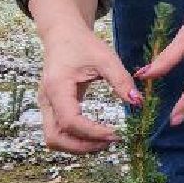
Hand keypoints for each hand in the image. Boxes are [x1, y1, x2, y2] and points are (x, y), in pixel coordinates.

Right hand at [27, 0, 139, 153]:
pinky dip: (75, 140)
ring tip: (105, 141)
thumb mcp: (106, 58)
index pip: (70, 121)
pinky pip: (58, 132)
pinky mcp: (51, 109)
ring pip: (54, 139)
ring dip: (78, 146)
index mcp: (57, 87)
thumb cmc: (83, 45)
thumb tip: (138, 103)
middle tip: (111, 142)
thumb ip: (121, 80)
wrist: (63, 35)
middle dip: (82, 146)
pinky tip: (97, 135)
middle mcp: (46, 100)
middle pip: (55, 138)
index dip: (93, 133)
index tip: (117, 134)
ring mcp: (46, 106)